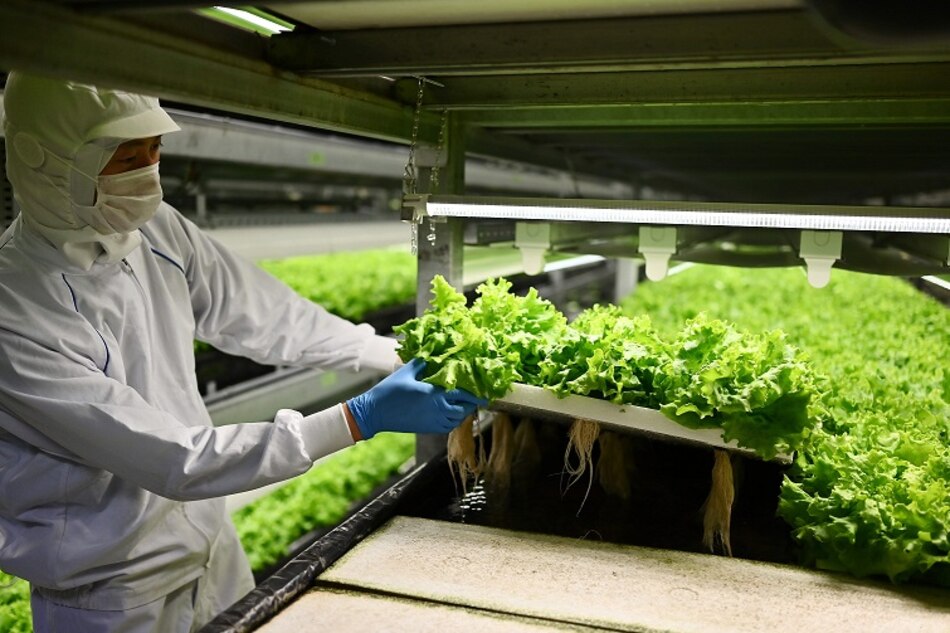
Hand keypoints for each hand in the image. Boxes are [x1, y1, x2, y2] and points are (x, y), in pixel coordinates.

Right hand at [345, 358, 486, 439]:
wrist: (375, 412)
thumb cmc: (390, 391)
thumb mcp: (406, 372)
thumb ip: (422, 363)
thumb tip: (432, 355)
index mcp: (434, 393)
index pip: (462, 394)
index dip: (475, 395)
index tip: (485, 395)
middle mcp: (437, 409)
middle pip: (463, 409)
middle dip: (470, 404)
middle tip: (474, 398)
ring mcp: (432, 420)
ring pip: (456, 420)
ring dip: (462, 413)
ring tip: (463, 406)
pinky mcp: (427, 428)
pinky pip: (447, 427)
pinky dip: (453, 422)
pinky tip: (451, 415)